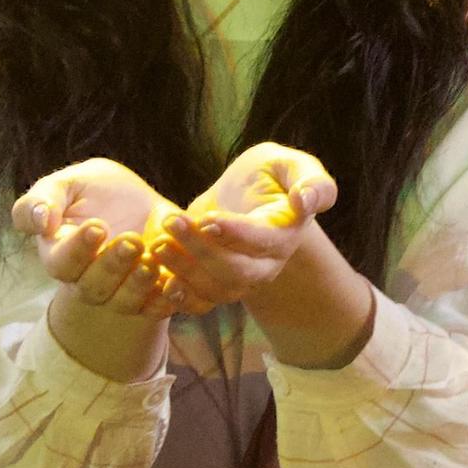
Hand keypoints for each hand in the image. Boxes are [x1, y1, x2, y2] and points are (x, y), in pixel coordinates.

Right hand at [12, 159, 182, 316]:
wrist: (139, 201)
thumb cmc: (95, 190)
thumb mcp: (68, 184)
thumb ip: (43, 199)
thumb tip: (41, 221)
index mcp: (61, 254)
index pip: (62, 263)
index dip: (78, 249)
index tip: (98, 226)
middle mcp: (88, 280)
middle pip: (94, 287)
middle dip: (113, 265)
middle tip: (131, 240)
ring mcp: (120, 291)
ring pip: (124, 301)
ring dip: (138, 285)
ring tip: (151, 261)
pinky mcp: (152, 295)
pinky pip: (157, 307)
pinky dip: (167, 299)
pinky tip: (176, 283)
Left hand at [149, 142, 337, 310]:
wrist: (245, 196)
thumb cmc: (267, 174)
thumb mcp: (287, 164)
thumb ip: (309, 178)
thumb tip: (307, 199)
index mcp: (287, 233)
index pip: (263, 241)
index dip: (235, 234)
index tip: (206, 218)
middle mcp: (269, 265)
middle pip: (236, 270)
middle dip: (200, 250)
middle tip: (170, 224)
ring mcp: (245, 281)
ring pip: (215, 289)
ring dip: (183, 270)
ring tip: (158, 243)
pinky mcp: (220, 288)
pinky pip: (201, 303)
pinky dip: (179, 297)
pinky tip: (159, 279)